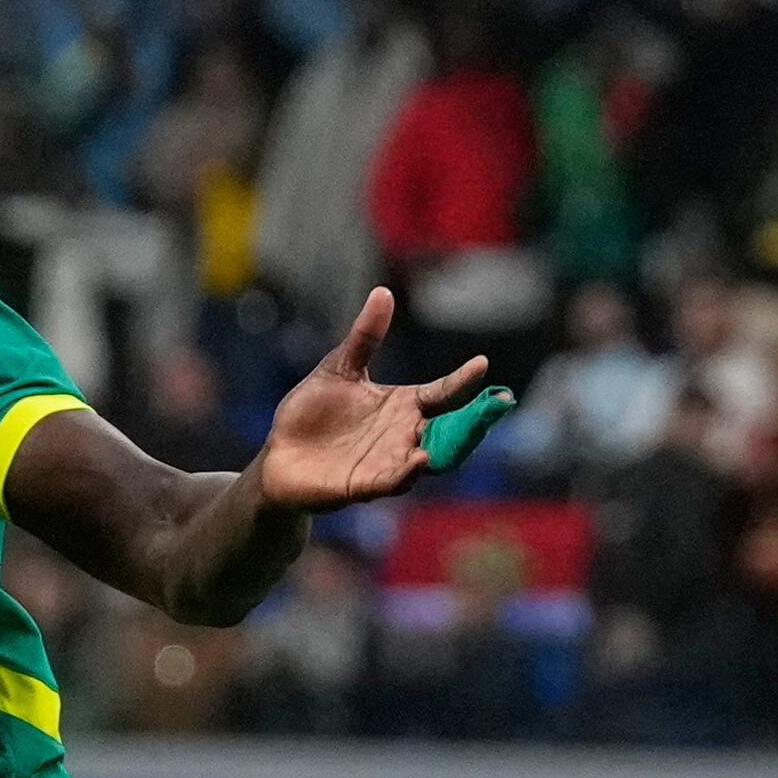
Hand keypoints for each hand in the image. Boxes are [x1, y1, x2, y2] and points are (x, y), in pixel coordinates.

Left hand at [256, 289, 495, 509]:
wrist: (278, 455)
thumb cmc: (311, 412)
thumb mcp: (338, 369)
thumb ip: (364, 338)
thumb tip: (382, 292)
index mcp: (403, 405)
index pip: (442, 393)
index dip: (462, 380)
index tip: (481, 363)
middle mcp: (403, 435)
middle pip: (450, 430)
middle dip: (475, 421)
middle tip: (499, 404)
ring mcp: (387, 462)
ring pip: (427, 459)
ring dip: (443, 449)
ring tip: (458, 432)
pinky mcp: (363, 485)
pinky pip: (391, 482)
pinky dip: (406, 473)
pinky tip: (418, 462)